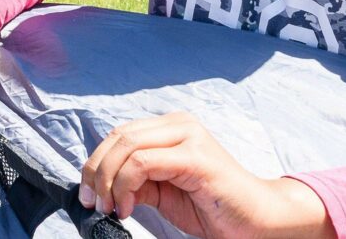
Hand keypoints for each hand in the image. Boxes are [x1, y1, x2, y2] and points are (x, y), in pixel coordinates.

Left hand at [80, 112, 333, 237]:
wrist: (257, 221)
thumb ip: (137, 180)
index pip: (119, 134)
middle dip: (95, 171)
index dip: (95, 163)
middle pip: (118, 137)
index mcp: (171, 127)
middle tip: (93, 203)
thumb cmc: (213, 206)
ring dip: (108, 181)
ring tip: (113, 208)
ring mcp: (189, 136)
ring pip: (127, 146)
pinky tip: (128, 207)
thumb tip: (101, 185)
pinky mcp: (195, 156)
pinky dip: (126, 185)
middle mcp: (179, 123)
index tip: (88, 195)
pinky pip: (144, 163)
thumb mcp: (163, 191)